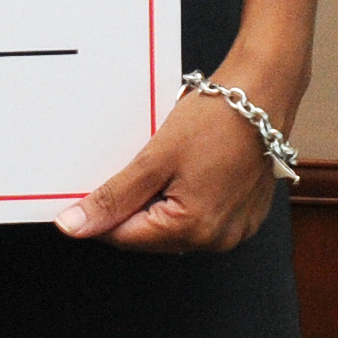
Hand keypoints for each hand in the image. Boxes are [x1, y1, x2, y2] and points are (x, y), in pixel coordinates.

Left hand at [59, 78, 288, 252]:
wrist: (261, 98)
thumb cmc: (215, 123)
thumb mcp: (153, 160)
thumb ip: (113, 198)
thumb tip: (75, 225)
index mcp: (194, 231)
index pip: (125, 238)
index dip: (98, 216)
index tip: (80, 195)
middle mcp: (218, 239)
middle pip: (149, 235)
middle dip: (128, 207)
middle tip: (124, 168)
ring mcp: (234, 228)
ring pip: (171, 225)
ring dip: (153, 201)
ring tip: (155, 166)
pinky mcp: (241, 215)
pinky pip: (196, 215)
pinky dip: (178, 197)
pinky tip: (176, 170)